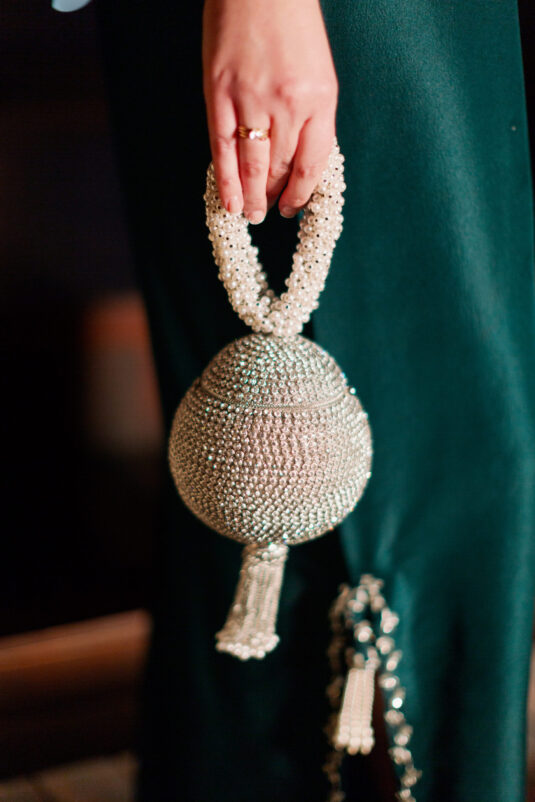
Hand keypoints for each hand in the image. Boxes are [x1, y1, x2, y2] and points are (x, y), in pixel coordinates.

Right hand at [202, 0, 337, 223]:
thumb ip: (312, 115)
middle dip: (275, 196)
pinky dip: (226, 180)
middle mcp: (288, 104)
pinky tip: (229, 202)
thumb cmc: (292, 23)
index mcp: (320, 99)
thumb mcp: (318, 70)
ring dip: (252, 196)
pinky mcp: (219, 93)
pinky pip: (222, 148)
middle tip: (268, 212)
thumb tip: (301, 160)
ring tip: (251, 214)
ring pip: (253, 165)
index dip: (301, 193)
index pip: (312, 164)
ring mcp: (251, 99)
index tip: (293, 208)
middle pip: (281, 168)